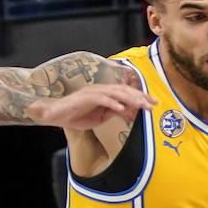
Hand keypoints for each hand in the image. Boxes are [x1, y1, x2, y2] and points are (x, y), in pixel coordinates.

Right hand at [29, 84, 155, 129]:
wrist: (54, 115)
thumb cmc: (76, 115)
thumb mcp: (100, 117)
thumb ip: (113, 112)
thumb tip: (128, 111)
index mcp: (105, 94)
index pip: (126, 93)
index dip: (140, 97)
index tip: (153, 103)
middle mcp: (100, 90)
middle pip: (124, 91)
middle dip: (140, 97)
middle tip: (152, 104)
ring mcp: (92, 92)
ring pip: (115, 93)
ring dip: (130, 99)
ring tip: (141, 105)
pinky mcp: (84, 97)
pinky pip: (100, 99)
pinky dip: (112, 103)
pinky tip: (121, 108)